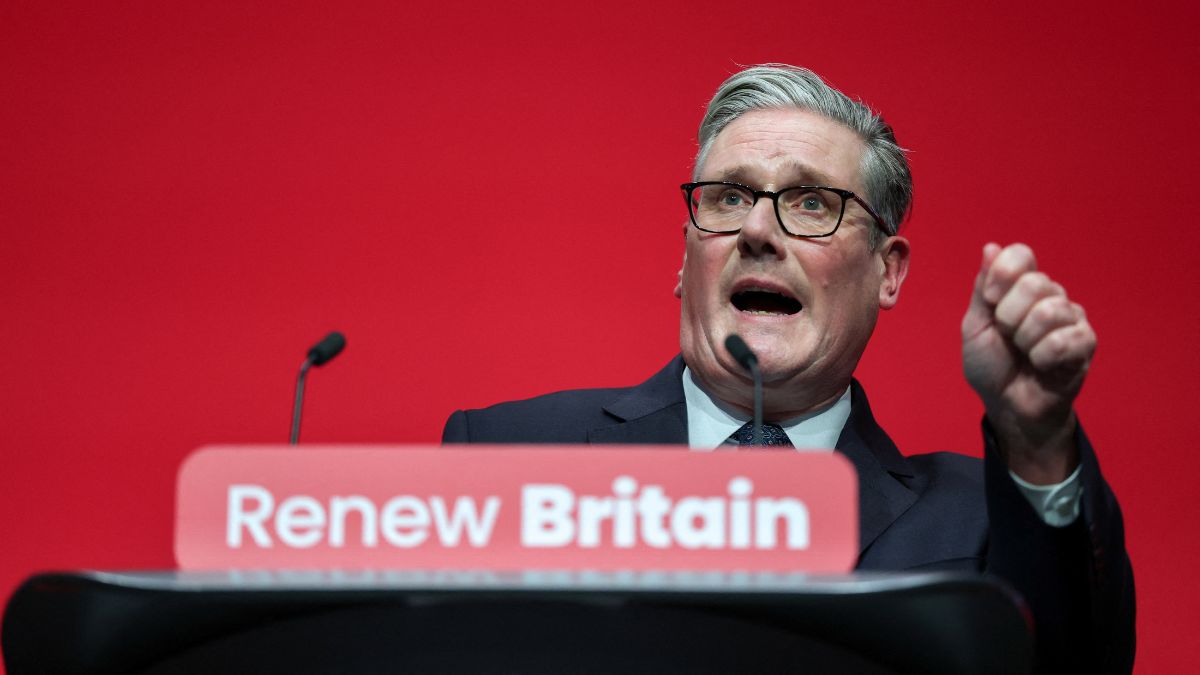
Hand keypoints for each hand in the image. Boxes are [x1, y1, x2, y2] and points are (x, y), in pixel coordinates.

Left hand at [961, 243, 1095, 482]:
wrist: (1008, 405)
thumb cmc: (991, 365)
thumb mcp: (975, 326)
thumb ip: (982, 288)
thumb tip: (991, 247)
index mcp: (1020, 286)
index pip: (1021, 254)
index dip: (1003, 275)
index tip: (990, 300)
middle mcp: (1050, 295)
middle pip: (1034, 283)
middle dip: (1009, 317)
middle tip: (1008, 337)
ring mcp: (1071, 317)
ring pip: (1049, 311)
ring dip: (1026, 340)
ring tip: (1025, 353)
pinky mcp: (1085, 342)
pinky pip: (1064, 339)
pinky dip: (1043, 357)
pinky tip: (1043, 365)